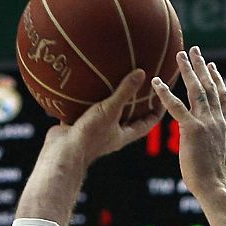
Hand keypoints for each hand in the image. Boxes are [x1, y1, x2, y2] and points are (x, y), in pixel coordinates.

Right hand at [44, 69, 162, 167]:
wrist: (61, 152)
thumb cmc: (90, 136)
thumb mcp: (110, 110)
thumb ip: (125, 92)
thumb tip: (142, 73)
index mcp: (124, 135)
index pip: (148, 122)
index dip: (157, 110)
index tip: (163, 95)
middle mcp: (111, 133)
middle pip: (128, 117)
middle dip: (135, 102)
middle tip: (141, 83)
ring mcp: (94, 130)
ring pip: (105, 112)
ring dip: (109, 99)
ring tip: (114, 79)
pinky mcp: (78, 125)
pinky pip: (84, 109)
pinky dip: (85, 98)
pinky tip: (84, 83)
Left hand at [152, 47, 225, 199]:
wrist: (213, 186)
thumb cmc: (216, 173)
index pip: (222, 96)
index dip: (217, 79)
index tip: (212, 66)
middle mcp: (217, 119)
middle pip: (209, 86)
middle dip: (201, 67)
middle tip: (194, 50)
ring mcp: (206, 122)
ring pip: (196, 91)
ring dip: (188, 71)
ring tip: (180, 56)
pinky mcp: (191, 129)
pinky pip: (176, 107)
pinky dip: (166, 94)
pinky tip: (156, 83)